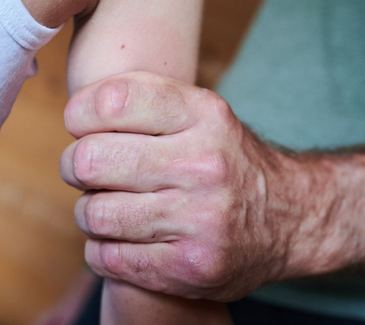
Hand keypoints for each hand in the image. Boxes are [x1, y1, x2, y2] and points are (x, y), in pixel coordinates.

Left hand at [59, 71, 296, 300]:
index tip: (80, 124)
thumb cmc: (224, 157)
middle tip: (83, 168)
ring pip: (95, 213)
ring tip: (104, 205)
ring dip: (88, 210)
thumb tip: (76, 110)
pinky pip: (108, 257)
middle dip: (74, 164)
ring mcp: (200, 219)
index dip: (79, 113)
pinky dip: (100, 248)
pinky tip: (118, 237)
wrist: (291, 217)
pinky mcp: (191, 267)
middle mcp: (204, 164)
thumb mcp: (201, 111)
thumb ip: (144, 97)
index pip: (113, 101)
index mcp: (204, 115)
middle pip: (92, 159)